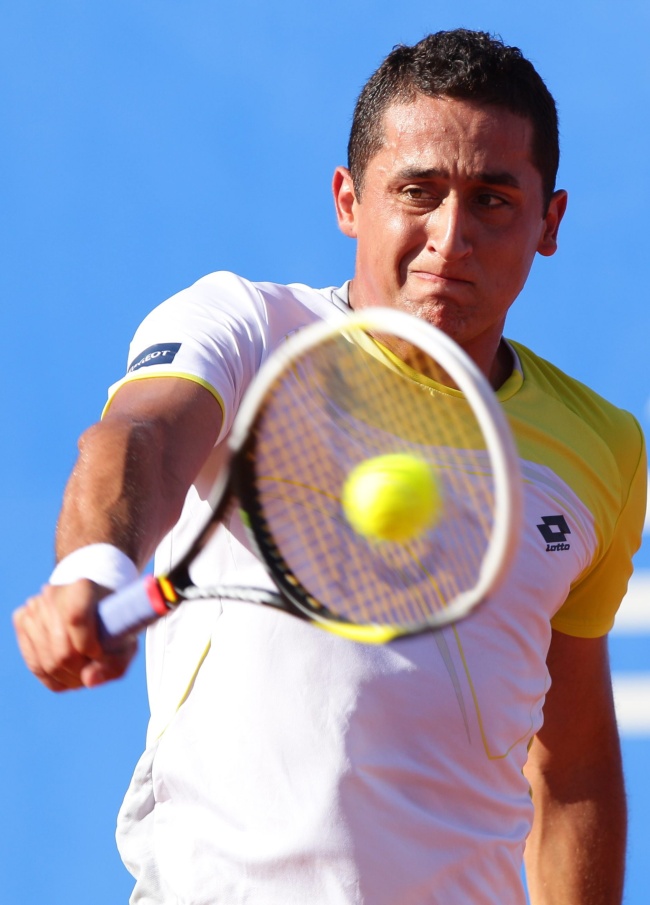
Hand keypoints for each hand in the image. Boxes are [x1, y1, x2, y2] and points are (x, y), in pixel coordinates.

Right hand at [13, 579, 136, 690]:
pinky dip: (53, 678)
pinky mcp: (22, 620)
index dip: (88, 646)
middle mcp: (54, 593)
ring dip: (68, 678)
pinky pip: (34, 665)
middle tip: (92, 671)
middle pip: (62, 649)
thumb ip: (114, 665)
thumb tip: (89, 681)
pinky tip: (67, 674)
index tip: (100, 655)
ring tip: (83, 674)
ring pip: (46, 662)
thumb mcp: (125, 644)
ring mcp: (35, 607)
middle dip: (80, 670)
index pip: (76, 618)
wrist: (92, 609)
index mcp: (83, 588)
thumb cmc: (112, 627)